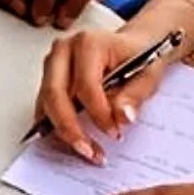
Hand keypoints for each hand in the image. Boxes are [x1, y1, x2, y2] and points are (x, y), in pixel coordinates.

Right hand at [35, 24, 171, 163]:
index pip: (86, 85)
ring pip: (46, 102)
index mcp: (89, 43)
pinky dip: (56, 125)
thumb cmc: (139, 56)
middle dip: (70, 128)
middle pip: (55, 94)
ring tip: (85, 150)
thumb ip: (135, 95)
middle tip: (89, 151)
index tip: (114, 133)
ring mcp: (53, 63)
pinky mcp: (49, 77)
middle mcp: (64, 50)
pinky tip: (72, 140)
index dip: (98, 113)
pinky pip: (45, 105)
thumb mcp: (148, 74)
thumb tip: (122, 116)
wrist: (132, 46)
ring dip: (62, 131)